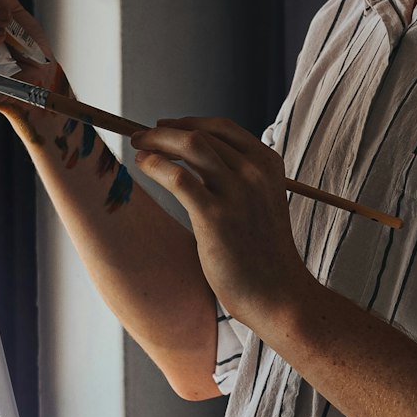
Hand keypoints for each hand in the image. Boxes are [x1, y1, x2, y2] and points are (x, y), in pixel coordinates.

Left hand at [128, 115, 311, 328]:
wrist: (278, 294)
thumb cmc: (263, 252)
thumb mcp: (260, 201)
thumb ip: (239, 177)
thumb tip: (196, 158)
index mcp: (268, 164)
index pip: (222, 127)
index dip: (189, 122)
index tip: (166, 127)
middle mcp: (254, 172)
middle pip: (201, 133)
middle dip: (165, 131)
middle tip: (141, 137)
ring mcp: (237, 192)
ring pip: (189, 145)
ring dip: (156, 141)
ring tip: (138, 148)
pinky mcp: (215, 217)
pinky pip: (178, 178)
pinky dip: (155, 165)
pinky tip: (143, 166)